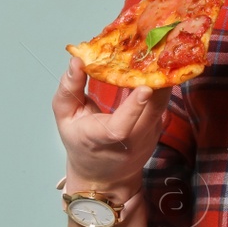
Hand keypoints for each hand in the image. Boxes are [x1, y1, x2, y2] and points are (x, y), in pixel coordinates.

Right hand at [52, 55, 172, 198]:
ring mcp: (149, 135)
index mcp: (103, 138)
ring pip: (161, 103)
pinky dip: (162, 83)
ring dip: (162, 77)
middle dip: (156, 79)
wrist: (104, 176)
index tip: (145, 88)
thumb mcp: (65, 117)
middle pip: (151, 111)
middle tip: (156, 50)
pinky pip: (162, 102)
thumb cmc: (81, 142)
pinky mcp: (159, 128)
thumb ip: (68, 89)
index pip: (121, 127)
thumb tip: (77, 61)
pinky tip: (159, 63)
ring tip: (159, 51)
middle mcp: (132, 140)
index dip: (134, 108)